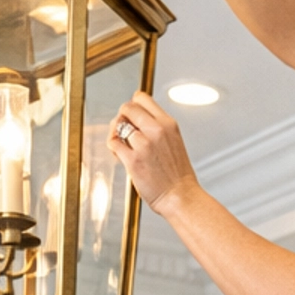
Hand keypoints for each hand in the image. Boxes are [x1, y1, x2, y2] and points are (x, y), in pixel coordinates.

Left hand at [109, 91, 196, 214]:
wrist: (181, 197)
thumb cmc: (178, 175)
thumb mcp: (174, 141)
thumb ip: (158, 128)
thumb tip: (136, 119)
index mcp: (168, 123)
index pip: (142, 98)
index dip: (133, 105)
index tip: (131, 114)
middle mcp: (157, 130)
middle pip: (127, 107)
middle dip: (122, 117)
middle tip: (123, 129)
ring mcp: (144, 144)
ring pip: (118, 124)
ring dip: (115, 133)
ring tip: (122, 144)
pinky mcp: (133, 159)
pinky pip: (113, 143)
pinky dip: (113, 147)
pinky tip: (120, 153)